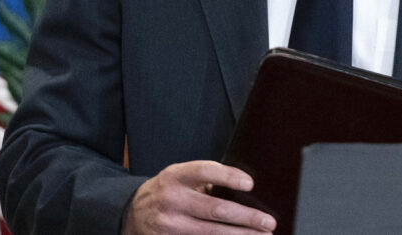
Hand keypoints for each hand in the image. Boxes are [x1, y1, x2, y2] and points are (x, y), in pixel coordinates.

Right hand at [126, 160, 276, 233]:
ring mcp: (171, 225)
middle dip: (246, 218)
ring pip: (212, 233)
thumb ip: (205, 178)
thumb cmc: (167, 191)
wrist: (133, 213)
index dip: (228, 177)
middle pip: (215, 210)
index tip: (250, 184)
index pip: (205, 171)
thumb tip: (242, 188)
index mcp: (176, 176)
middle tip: (268, 222)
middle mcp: (172, 200)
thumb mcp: (179, 176)